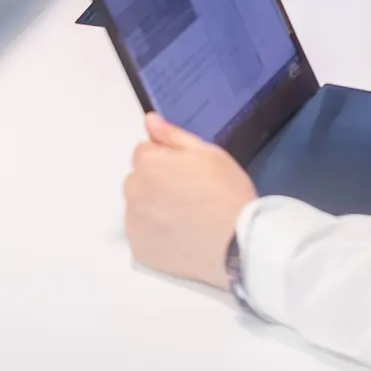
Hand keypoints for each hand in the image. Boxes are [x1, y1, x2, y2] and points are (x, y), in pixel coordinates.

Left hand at [122, 112, 256, 289]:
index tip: (189, 174)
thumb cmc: (227, 193)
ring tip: (186, 219)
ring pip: (139, 208)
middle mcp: (132, 191)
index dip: (167, 160)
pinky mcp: (140, 249)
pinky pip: (142, 235)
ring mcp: (133, 223)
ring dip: (153, 209)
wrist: (238, 244)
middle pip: (138, 180)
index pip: (144, 152)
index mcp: (147, 163)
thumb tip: (149, 120)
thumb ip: (172, 136)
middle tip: (189, 197)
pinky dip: (155, 235)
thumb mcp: (208, 153)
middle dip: (156, 183)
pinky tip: (180, 238)